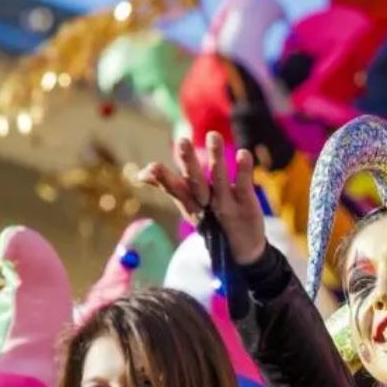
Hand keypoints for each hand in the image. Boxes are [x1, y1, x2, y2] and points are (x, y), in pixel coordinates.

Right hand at [138, 131, 266, 264]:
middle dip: (188, 163)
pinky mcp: (246, 206)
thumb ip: (168, 186)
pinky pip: (244, 185)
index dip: (163, 179)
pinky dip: (243, 170)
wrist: (242, 251)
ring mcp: (226, 205)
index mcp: (190, 203)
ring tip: (214, 134)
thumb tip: (140, 173)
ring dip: (216, 158)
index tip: (151, 168)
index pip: (174, 189)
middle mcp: (206, 204)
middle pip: (195, 182)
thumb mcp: (188, 205)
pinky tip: (244, 153)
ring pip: (220, 180)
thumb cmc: (212, 222)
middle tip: (181, 141)